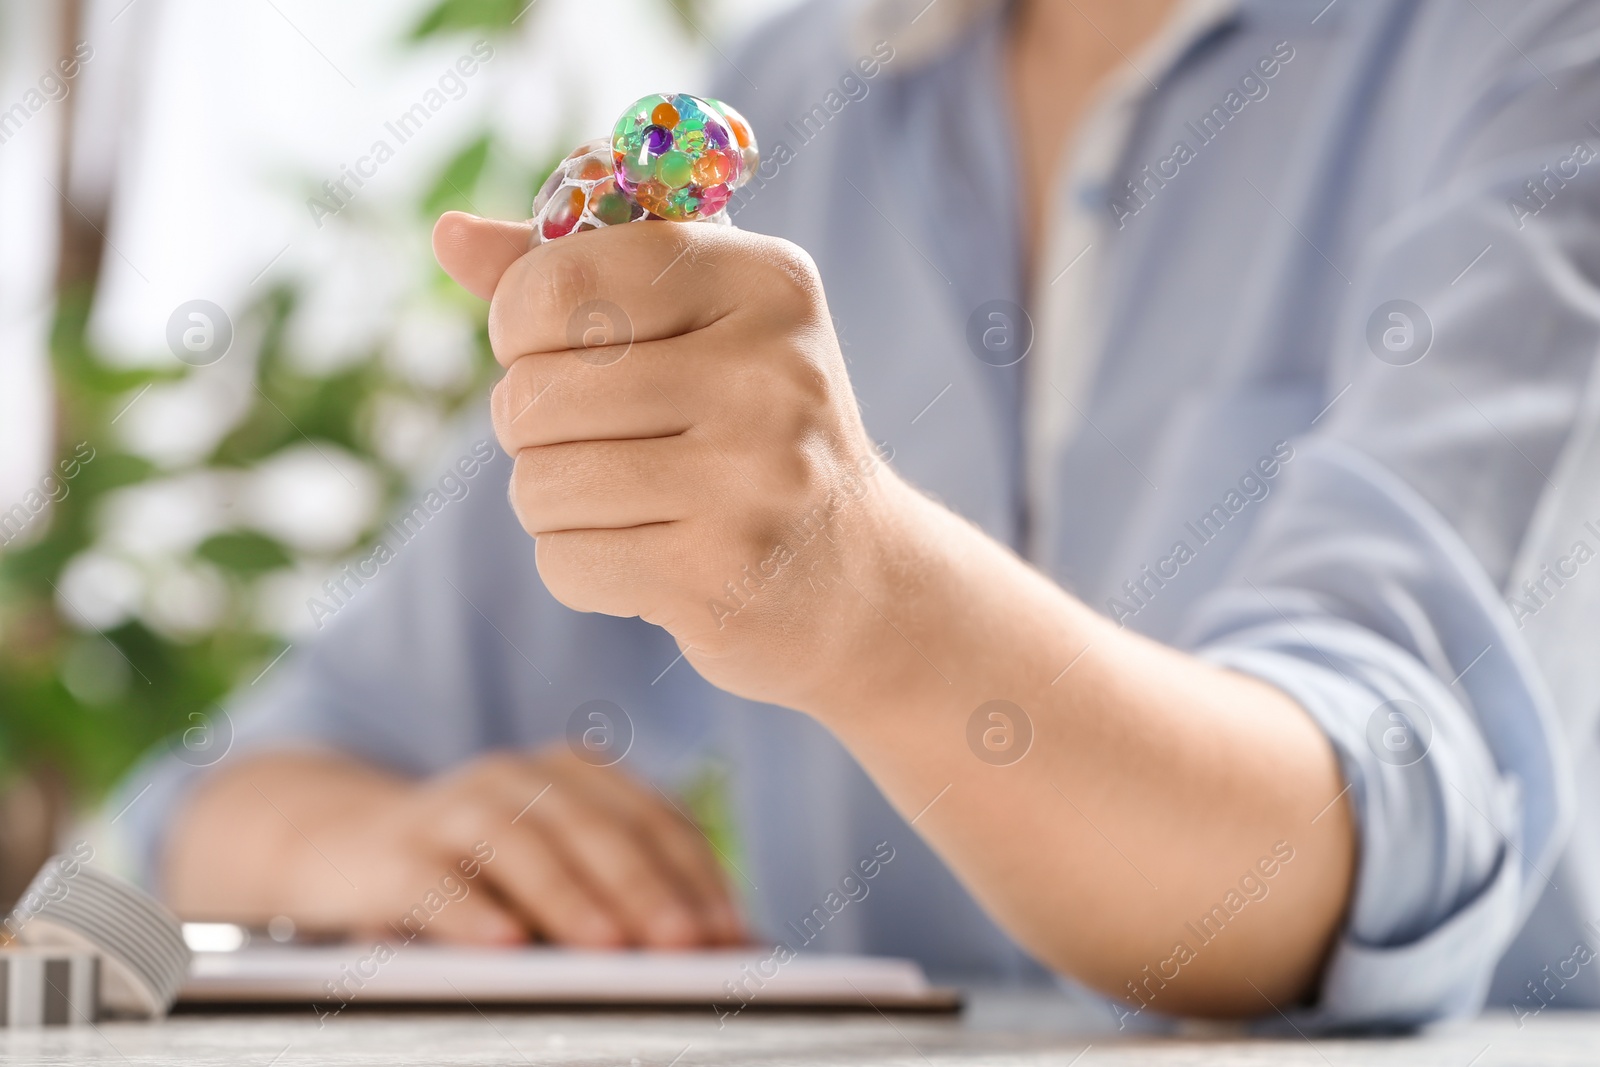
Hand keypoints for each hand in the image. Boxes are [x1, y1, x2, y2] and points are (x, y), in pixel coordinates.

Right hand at [170, 747, 743, 948]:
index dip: (698, 878)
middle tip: (687, 946)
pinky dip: (470, 913)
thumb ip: (633, 898)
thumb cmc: (478, 875)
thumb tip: (738, 949)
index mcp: (579, 775)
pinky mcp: (395, 851)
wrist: (344, 847)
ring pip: (525, 847)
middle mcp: (523, 777)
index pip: (655, 821)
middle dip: (649, 890)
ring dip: (571, 900)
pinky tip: (503, 945)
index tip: (731, 935)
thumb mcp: (558, 876)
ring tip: (611, 949)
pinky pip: (437, 881)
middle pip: (600, 830)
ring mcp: (456, 806)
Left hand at [433, 213, 914, 707]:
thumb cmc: (751, 430)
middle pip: (533, 393)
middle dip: (532, 426)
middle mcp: (770, 373)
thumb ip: (574, 271)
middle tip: (598, 437)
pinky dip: (580, 565)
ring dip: (552, 501)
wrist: (861, 578)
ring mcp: (752, 481)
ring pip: (539, 483)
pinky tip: (649, 555)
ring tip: (625, 499)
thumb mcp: (696, 324)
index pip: (559, 281)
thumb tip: (448, 234)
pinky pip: (564, 562)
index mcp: (765, 281)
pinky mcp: (722, 577)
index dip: (519, 323)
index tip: (557, 349)